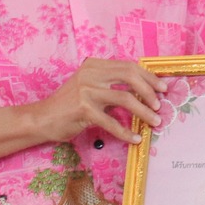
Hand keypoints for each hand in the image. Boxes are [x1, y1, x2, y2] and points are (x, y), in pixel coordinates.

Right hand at [33, 58, 163, 145]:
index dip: (148, 77)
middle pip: (130, 76)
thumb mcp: (89, 87)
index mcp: (94, 65)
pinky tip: (134, 138)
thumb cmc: (68, 106)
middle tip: (160, 104)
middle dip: (150, 90)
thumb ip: (110, 85)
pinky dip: (126, 132)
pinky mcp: (83, 109)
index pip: (128, 66)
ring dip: (144, 111)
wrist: (42, 118)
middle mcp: (91, 74)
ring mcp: (86, 90)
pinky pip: (112, 122)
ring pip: (125, 98)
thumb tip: (143, 92)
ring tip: (155, 122)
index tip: (162, 88)